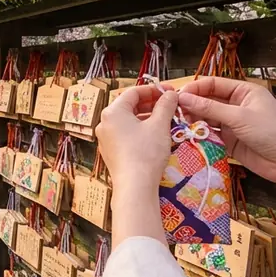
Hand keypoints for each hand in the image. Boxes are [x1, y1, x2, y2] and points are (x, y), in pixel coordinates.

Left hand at [96, 85, 177, 247]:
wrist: (135, 186)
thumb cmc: (146, 153)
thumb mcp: (159, 125)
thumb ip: (165, 106)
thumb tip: (170, 94)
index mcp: (113, 112)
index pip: (134, 92)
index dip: (154, 90)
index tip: (169, 92)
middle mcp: (105, 123)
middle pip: (129, 106)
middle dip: (151, 104)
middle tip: (169, 105)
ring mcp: (106, 139)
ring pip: (128, 121)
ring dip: (147, 118)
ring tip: (166, 120)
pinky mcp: (111, 153)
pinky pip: (126, 135)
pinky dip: (140, 131)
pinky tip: (155, 136)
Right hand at [177, 77, 275, 186]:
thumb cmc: (272, 132)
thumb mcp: (239, 117)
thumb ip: (210, 108)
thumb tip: (183, 98)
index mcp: (243, 91)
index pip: (213, 84)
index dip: (194, 89)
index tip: (177, 97)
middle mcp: (236, 105)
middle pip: (207, 100)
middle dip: (191, 105)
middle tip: (174, 113)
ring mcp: (232, 123)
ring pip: (207, 118)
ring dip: (194, 120)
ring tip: (179, 125)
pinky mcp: (229, 141)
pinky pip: (210, 134)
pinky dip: (199, 134)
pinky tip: (188, 136)